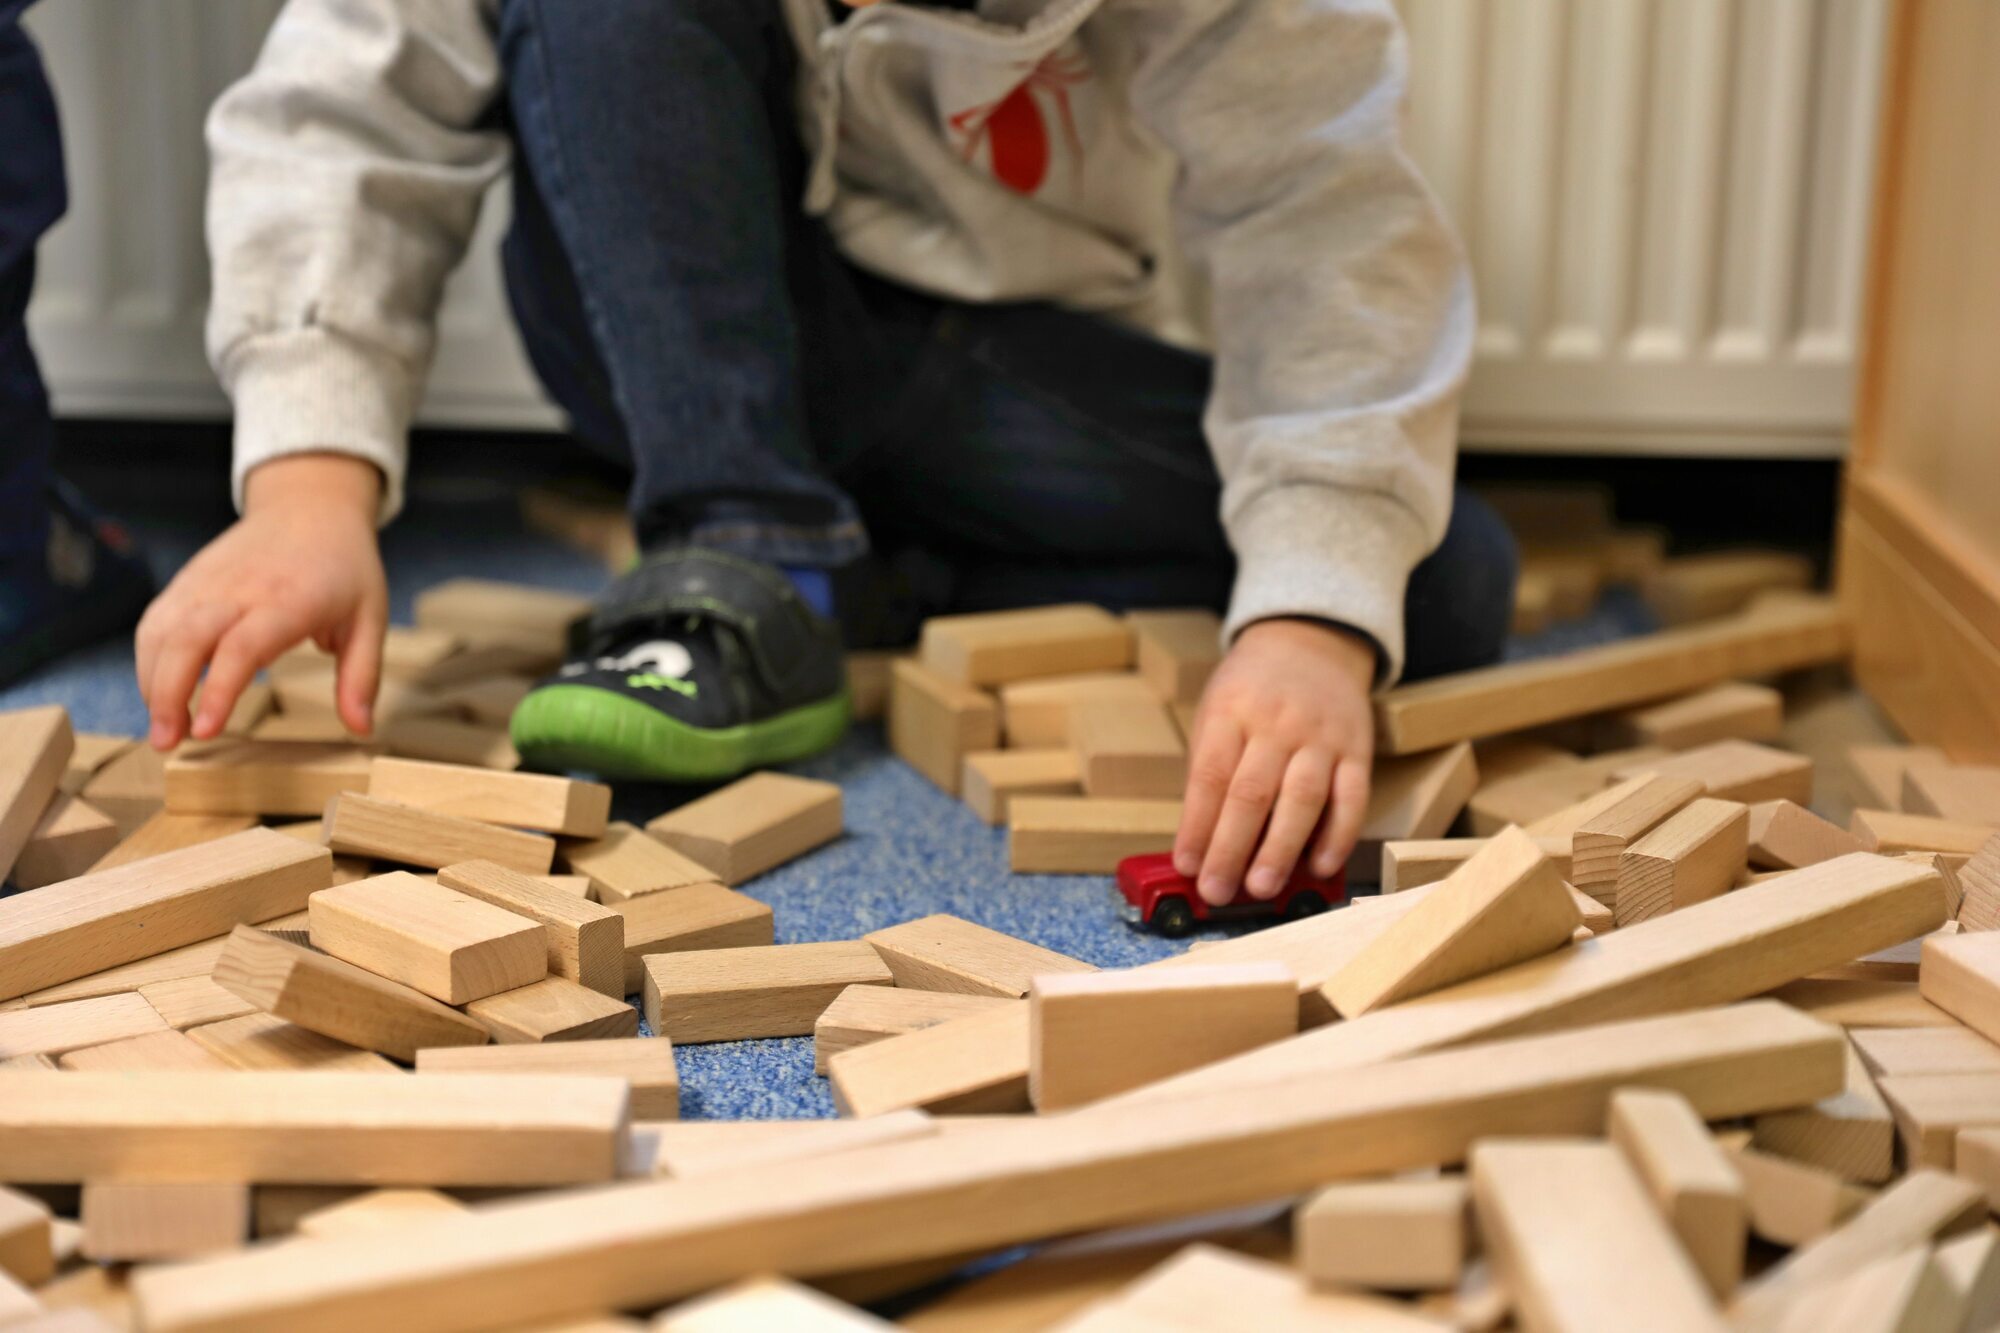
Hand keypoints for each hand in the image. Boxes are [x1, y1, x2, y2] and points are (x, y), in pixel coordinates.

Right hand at [136, 453, 386, 748]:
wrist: (310, 507)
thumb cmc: (344, 568)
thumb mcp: (370, 618)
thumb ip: (361, 677)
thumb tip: (361, 729)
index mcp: (289, 600)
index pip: (241, 647)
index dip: (218, 689)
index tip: (205, 731)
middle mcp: (239, 589)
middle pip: (186, 640)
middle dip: (167, 694)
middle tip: (167, 743)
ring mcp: (207, 582)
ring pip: (160, 631)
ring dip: (151, 682)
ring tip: (163, 729)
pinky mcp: (188, 580)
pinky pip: (156, 621)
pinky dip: (148, 659)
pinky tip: (158, 692)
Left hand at [1173, 618, 1375, 904]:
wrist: (1310, 641)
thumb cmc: (1252, 690)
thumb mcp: (1216, 710)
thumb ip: (1210, 768)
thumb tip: (1199, 842)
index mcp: (1231, 712)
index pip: (1210, 777)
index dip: (1197, 826)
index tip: (1187, 866)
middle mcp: (1277, 723)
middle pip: (1251, 793)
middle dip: (1231, 849)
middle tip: (1217, 891)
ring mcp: (1321, 736)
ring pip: (1302, 799)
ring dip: (1280, 850)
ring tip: (1261, 888)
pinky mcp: (1357, 749)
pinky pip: (1351, 797)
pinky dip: (1338, 836)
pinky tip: (1320, 866)